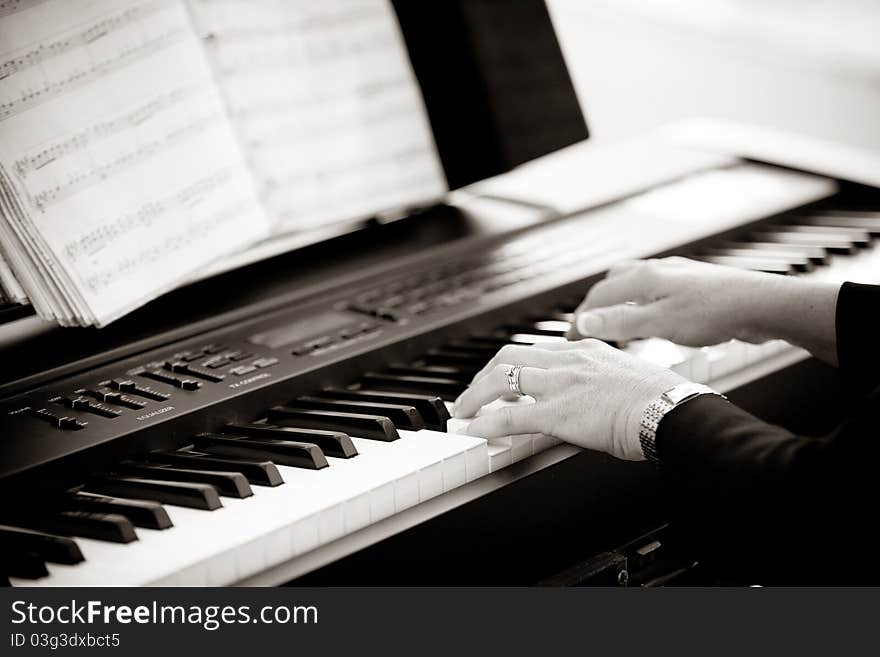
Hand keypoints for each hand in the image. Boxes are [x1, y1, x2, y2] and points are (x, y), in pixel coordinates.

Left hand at [452, 339, 686, 460]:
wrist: (672, 410)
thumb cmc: (661, 399)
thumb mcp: (627, 375)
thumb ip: (604, 378)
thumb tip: (598, 394)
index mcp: (585, 349)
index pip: (535, 350)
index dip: (511, 365)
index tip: (501, 377)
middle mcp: (568, 360)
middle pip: (509, 357)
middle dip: (483, 375)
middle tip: (472, 393)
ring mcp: (560, 384)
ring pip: (501, 380)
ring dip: (475, 396)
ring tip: (463, 412)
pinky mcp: (557, 412)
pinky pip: (509, 416)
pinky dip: (485, 422)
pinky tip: (473, 430)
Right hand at [567, 257, 840, 362]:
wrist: (762, 305)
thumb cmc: (714, 312)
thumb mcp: (660, 322)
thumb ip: (620, 322)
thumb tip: (584, 321)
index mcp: (644, 278)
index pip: (599, 296)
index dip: (581, 319)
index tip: (571, 340)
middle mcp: (657, 271)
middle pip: (614, 282)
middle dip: (597, 304)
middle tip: (589, 328)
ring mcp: (677, 276)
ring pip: (637, 285)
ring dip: (621, 303)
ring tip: (616, 325)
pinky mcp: (694, 286)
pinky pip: (658, 293)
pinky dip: (644, 306)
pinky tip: (654, 321)